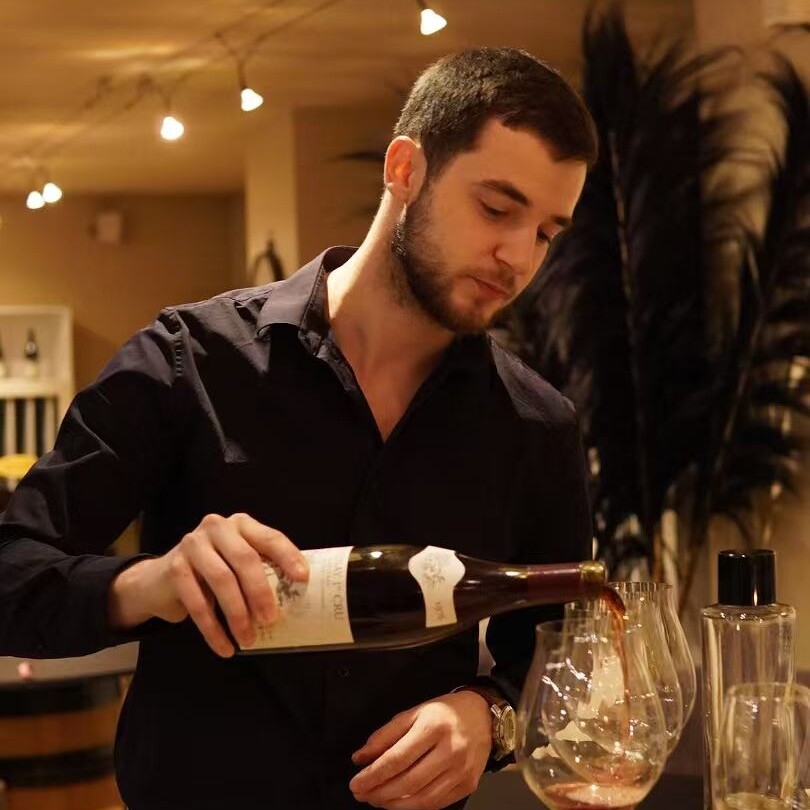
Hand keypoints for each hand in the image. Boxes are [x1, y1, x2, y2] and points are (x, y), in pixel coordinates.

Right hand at [108, 512, 308, 656]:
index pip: (269, 537)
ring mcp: (193, 544)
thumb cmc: (212, 571)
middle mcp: (217, 527)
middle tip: (271, 620)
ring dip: (237, 614)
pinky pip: (197, 602)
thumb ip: (261, 569)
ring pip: (222, 580)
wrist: (159, 580)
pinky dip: (213, 629)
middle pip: (245, 559)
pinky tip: (224, 646)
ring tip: (248, 639)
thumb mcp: (237, 563)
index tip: (303, 579)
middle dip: (260, 592)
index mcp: (241, 524)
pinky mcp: (174, 567)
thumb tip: (296, 596)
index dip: (287, 557)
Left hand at [349, 691, 491, 808]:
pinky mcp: (469, 784)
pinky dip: (414, 806)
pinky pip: (437, 803)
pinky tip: (400, 802)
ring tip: (377, 800)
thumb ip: (385, 735)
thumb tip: (360, 758)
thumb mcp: (414, 712)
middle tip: (361, 794)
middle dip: (379, 792)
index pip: (397, 758)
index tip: (355, 783)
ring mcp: (462, 770)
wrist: (483, 715)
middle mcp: (450, 749)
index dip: (373, 775)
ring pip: (422, 799)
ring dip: (394, 805)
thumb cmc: (445, 712)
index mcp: (433, 726)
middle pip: (408, 782)